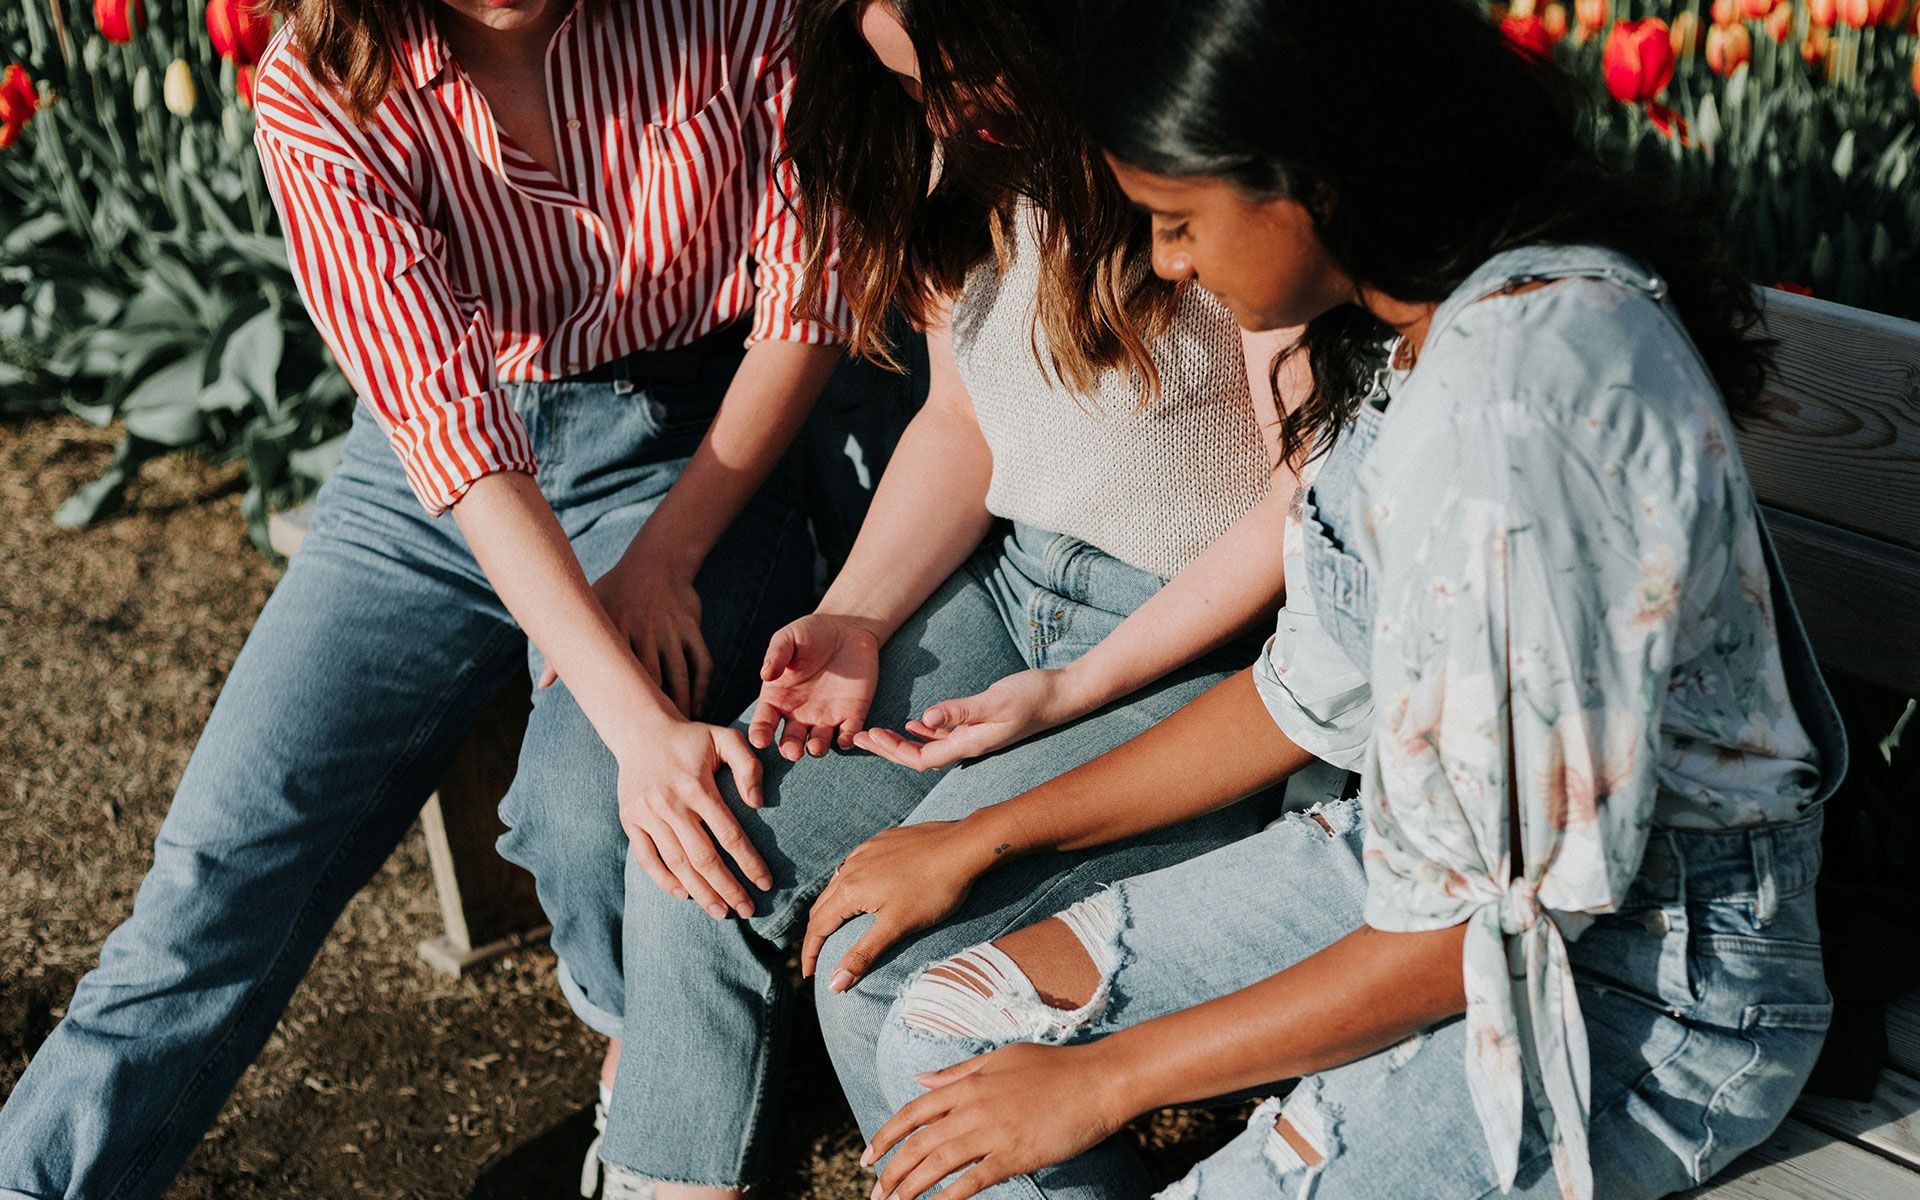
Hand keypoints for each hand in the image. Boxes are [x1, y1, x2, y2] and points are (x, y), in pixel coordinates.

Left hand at [542, 552, 710, 719]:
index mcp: (616, 630)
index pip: (620, 674)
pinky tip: (697, 705)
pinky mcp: (692, 628)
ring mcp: (671, 630)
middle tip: (654, 741)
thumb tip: (543, 685)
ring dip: (682, 704)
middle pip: (653, 679)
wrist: (657, 560)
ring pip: (681, 674)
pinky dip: (702, 686)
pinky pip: (702, 662)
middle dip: (656, 711)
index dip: (624, 705)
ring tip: (679, 729)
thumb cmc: (614, 590)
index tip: (623, 733)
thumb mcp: (589, 609)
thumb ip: (563, 649)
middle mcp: (646, 630)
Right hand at [617, 719, 771, 918]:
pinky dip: (664, 880)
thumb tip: (757, 804)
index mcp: (697, 785)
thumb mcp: (726, 738)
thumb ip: (748, 766)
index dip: (749, 862)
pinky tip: (684, 895)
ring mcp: (647, 814)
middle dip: (728, 887)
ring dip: (700, 892)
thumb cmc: (692, 739)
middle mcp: (670, 803)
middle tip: (748, 910)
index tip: (766, 883)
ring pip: (676, 863)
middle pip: (703, 857)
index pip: (729, 834)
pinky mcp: (630, 820)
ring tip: (721, 912)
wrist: (641, 731)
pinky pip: (646, 859)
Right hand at [748, 613, 882, 760]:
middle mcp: (799, 714)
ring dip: (816, 748)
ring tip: (815, 746)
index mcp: (778, 699)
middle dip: (790, 749)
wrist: (846, 629)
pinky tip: (845, 739)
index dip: (760, 733)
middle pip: (790, 741)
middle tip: (793, 751)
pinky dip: (848, 740)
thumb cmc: (811, 633)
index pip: (764, 722)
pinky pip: (849, 733)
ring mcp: (826, 717)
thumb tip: (765, 674)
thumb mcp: (789, 638)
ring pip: (818, 743)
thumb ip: (776, 655)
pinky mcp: (852, 714)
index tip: (759, 740)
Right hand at [802, 819, 1002, 989]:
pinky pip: (855, 865)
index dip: (810, 952)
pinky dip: (849, 885)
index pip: (818, 926)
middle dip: (816, 932)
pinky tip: (861, 890)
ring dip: (831, 907)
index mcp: (850, 889)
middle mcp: (851, 866)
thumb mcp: (897, 926)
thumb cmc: (933, 890)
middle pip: (822, 904)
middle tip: (816, 956)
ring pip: (837, 883)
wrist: (964, 846)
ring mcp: (866, 850)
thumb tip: (833, 984)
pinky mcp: (882, 841)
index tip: (807, 974)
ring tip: (835, 927)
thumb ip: (863, 954)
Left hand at [852, 668, 1084, 771]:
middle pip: (918, 757)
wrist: (1063, 695)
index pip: (919, 758)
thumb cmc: (1033, 696)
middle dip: (888, 750)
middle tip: (859, 737)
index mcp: (968, 745)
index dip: (891, 751)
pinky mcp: (980, 727)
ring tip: (876, 733)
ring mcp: (974, 739)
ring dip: (901, 742)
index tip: (867, 736)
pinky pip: (944, 737)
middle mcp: (968, 747)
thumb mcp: (995, 700)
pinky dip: (924, 732)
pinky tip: (914, 723)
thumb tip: (924, 720)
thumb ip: (961, 710)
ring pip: (929, 748)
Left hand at [862, 1043, 1129, 1199]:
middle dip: (891, 1172)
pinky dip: (948, 1197)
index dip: (885, 1136)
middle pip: (919, 1143)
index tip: (866, 1157)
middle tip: (875, 1194)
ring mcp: (993, 1132)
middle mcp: (973, 1107)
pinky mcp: (1014, 1155)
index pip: (913, 1112)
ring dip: (911, 1187)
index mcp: (968, 1083)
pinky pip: (972, 1181)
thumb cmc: (1054, 1066)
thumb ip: (958, 1071)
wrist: (1098, 1079)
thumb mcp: (1000, 1058)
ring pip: (938, 1162)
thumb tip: (920, 1078)